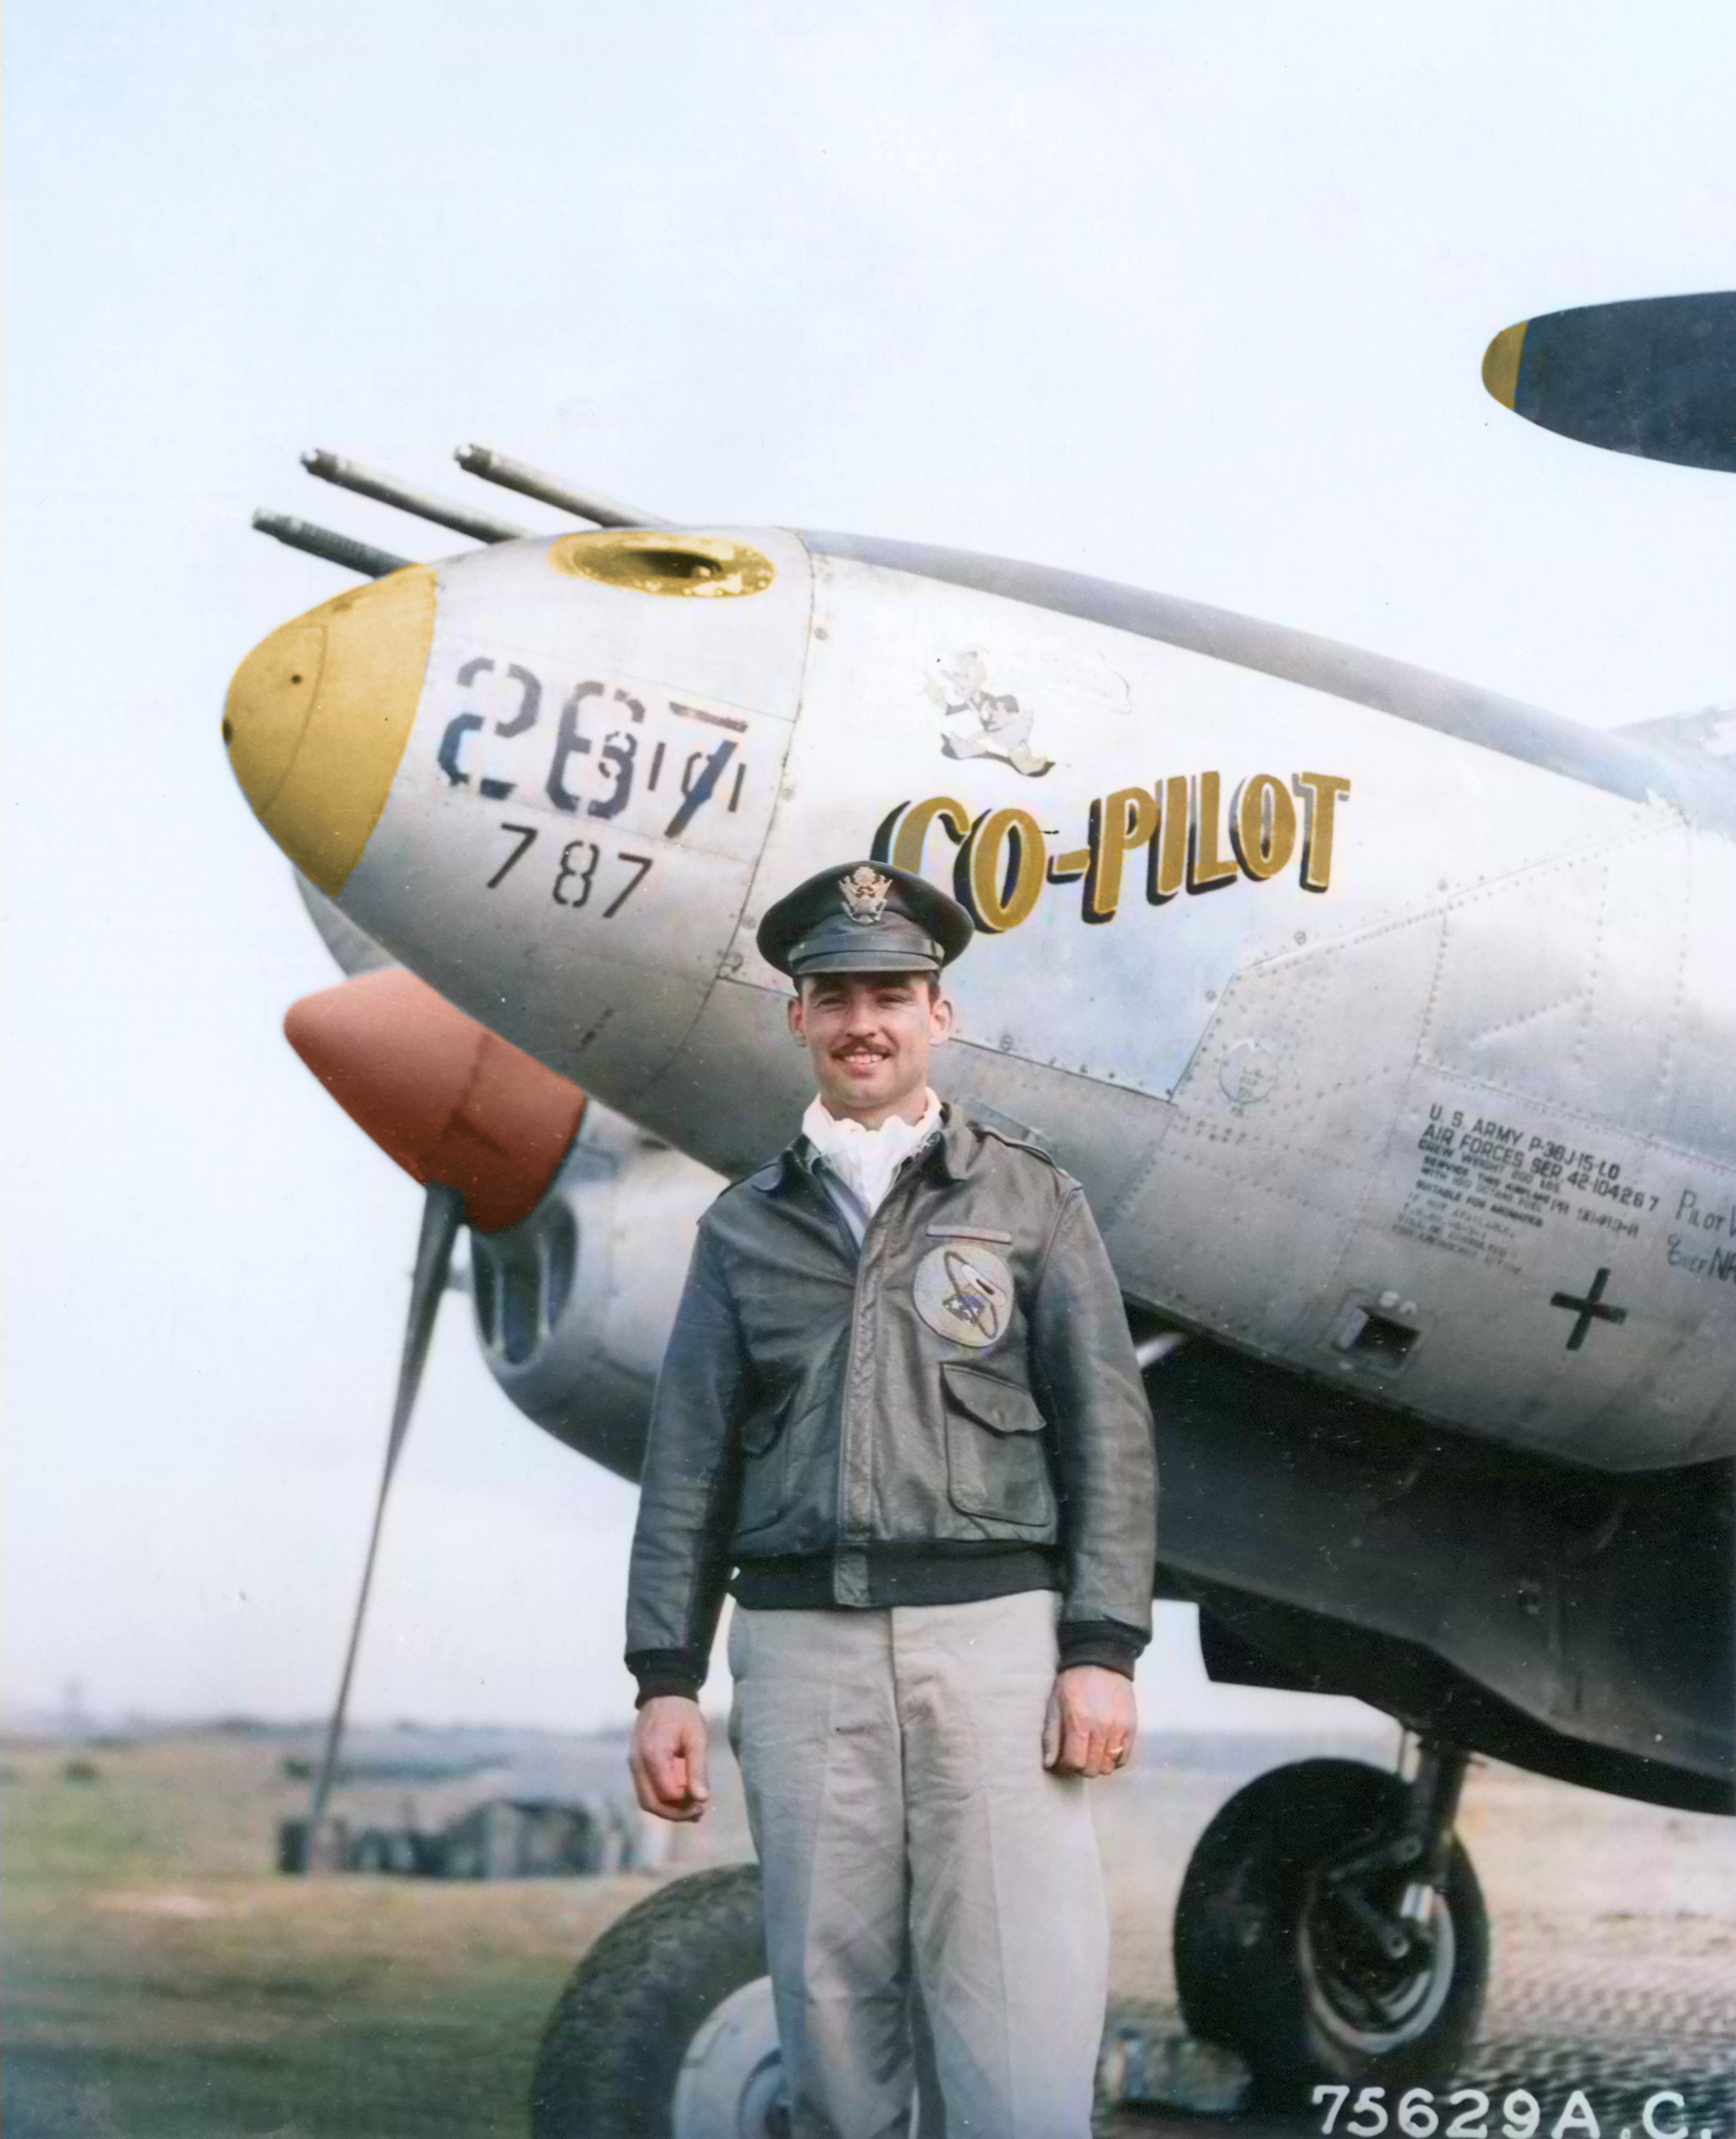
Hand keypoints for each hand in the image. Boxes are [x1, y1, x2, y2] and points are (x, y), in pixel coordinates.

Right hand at [629, 1697, 710, 1821]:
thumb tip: (702, 1799)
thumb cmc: (683, 1714)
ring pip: (646, 1800)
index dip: (686, 1802)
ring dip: (668, 1810)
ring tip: (692, 1810)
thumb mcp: (696, 1738)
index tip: (704, 1800)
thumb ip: (698, 1769)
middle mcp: (638, 1763)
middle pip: (651, 1803)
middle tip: (698, 1813)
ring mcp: (634, 1765)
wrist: (664, 1694)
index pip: (667, 1792)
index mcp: (653, 1754)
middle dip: (675, 1814)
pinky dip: (662, 1800)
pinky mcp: (636, 1765)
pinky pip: (646, 1790)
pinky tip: (681, 1799)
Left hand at [1042, 1665, 1136, 1778]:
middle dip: (1081, 1766)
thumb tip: (1048, 1764)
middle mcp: (1102, 1729)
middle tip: (1077, 1754)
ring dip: (1097, 1764)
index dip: (1066, 1765)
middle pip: (1092, 1769)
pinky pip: (1124, 1758)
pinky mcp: (1131, 1727)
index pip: (1075, 1763)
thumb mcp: (1055, 1705)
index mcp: (1079, 1723)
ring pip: (1109, 1766)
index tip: (1064, 1758)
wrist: (1100, 1660)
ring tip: (1091, 1751)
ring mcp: (1119, 1729)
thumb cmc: (1072, 1683)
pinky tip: (1105, 1750)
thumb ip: (1052, 1736)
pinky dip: (1114, 1760)